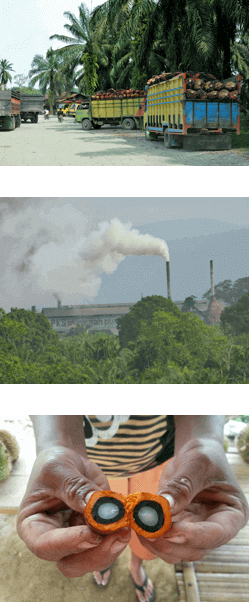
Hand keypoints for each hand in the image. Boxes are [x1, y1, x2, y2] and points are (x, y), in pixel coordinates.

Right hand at [17, 446, 130, 576]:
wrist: (69, 461)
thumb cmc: (55, 463)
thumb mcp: (58, 469)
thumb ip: (75, 488)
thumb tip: (97, 509)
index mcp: (32, 526)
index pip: (44, 545)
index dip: (68, 543)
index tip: (91, 533)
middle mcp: (52, 540)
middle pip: (70, 563)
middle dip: (94, 554)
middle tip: (116, 536)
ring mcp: (74, 541)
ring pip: (91, 561)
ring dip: (110, 549)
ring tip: (125, 529)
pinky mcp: (94, 535)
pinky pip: (106, 546)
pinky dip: (117, 538)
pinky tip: (126, 524)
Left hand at [136, 438, 248, 563]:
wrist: (195, 452)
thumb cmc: (204, 454)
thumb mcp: (197, 464)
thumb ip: (182, 486)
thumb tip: (165, 507)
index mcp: (233, 514)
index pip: (217, 533)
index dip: (195, 536)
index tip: (171, 531)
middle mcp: (216, 529)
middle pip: (196, 549)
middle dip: (171, 543)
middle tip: (148, 529)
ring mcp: (196, 531)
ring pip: (178, 552)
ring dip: (157, 544)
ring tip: (140, 525)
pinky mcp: (178, 529)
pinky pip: (164, 542)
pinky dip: (150, 537)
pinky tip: (138, 524)